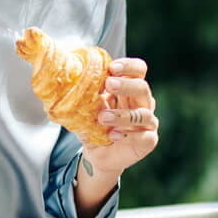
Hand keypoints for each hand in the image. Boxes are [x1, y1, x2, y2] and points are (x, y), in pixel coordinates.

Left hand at [80, 57, 158, 174]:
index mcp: (129, 88)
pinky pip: (144, 137)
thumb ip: (86, 91)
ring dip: (122, 114)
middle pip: (143, 87)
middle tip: (108, 84)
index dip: (128, 66)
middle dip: (126, 85)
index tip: (112, 67)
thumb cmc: (95, 123)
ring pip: (143, 114)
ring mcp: (147, 122)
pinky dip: (128, 136)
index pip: (138, 70)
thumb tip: (69, 74)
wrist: (97, 152)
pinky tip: (113, 135)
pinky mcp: (148, 140)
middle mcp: (142, 102)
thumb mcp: (88, 104)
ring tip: (102, 117)